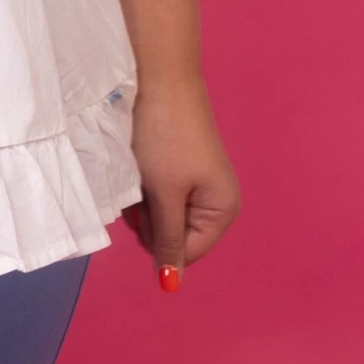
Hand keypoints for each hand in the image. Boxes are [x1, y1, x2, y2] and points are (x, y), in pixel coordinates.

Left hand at [121, 77, 239, 287]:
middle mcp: (217, 199)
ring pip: (164, 212)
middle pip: (175, 233)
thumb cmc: (164, 138)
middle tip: (142, 186)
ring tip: (141, 170)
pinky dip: (147, 183)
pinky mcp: (183, 164)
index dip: (158, 237)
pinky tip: (141, 161)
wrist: (160, 79)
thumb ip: (168, 239)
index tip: (143, 208)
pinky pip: (162, 191)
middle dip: (152, 217)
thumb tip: (171, 285)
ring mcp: (200, 180)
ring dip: (146, 200)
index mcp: (223, 210)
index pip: (186, 252)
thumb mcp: (164, 193)